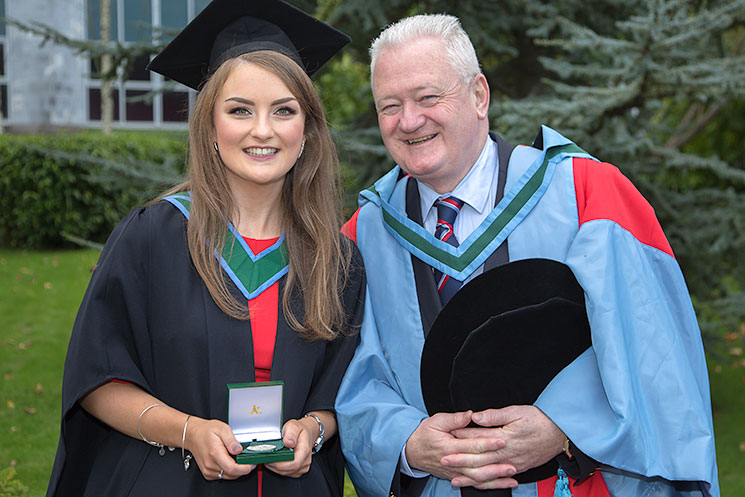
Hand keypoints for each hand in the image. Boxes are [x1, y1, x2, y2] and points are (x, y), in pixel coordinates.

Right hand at [185, 417, 255, 480]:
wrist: (193, 435)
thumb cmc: (206, 431)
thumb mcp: (222, 429)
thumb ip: (232, 440)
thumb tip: (239, 450)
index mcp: (215, 453)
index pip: (232, 468)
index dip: (245, 468)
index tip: (252, 463)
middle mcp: (210, 464)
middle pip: (232, 474)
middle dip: (243, 468)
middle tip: (247, 458)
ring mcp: (208, 470)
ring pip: (228, 476)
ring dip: (236, 470)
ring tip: (238, 458)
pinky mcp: (208, 473)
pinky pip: (223, 476)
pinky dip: (229, 471)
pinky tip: (229, 461)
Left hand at [264, 417, 313, 477]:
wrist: (306, 434)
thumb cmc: (299, 430)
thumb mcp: (293, 426)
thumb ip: (291, 433)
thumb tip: (288, 442)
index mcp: (305, 449)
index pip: (295, 463)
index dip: (281, 464)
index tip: (270, 459)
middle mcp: (305, 460)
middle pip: (289, 470)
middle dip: (275, 465)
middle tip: (266, 458)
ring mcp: (303, 466)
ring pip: (286, 473)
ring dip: (275, 468)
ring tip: (269, 458)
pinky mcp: (299, 470)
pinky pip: (287, 473)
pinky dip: (279, 469)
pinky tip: (274, 462)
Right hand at [405, 411, 515, 485]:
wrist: (411, 452)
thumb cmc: (424, 434)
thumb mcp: (436, 421)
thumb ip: (455, 419)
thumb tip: (471, 414)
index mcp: (448, 446)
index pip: (471, 446)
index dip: (486, 443)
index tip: (501, 440)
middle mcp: (453, 462)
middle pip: (476, 466)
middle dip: (495, 465)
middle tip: (512, 462)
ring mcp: (455, 472)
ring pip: (477, 478)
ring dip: (495, 478)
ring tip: (512, 475)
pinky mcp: (457, 476)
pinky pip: (475, 483)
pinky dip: (490, 485)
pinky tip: (503, 483)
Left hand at [444, 405, 564, 488]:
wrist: (560, 433)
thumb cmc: (539, 420)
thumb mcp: (517, 411)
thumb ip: (495, 415)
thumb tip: (476, 417)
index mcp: (504, 437)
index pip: (478, 437)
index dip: (462, 436)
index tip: (447, 436)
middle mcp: (507, 454)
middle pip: (479, 458)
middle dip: (460, 460)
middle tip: (443, 460)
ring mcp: (513, 463)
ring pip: (488, 473)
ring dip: (471, 477)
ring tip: (455, 480)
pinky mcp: (519, 468)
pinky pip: (499, 479)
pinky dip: (487, 483)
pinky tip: (477, 484)